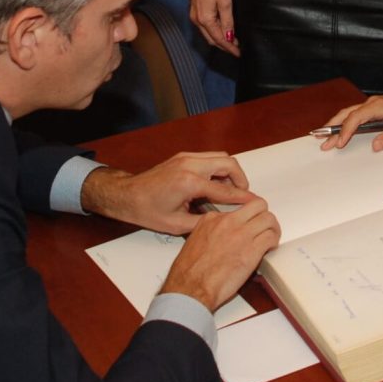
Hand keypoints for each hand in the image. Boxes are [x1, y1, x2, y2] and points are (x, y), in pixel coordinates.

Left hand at [84, 152, 253, 234]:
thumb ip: (203, 222)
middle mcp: (189, 165)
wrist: (127, 195)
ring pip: (220, 157)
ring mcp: (186, 157)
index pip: (224, 190)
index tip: (254, 203)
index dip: (242, 198)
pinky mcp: (183, 156)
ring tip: (229, 191)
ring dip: (230, 172)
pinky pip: (209, 158)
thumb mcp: (177, 224)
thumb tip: (223, 221)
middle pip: (228, 164)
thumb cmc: (147, 210)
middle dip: (241, 179)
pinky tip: (215, 184)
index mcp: (189, 182)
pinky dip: (218, 168)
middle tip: (243, 195)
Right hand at [160, 197, 280, 311]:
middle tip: (265, 226)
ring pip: (268, 219)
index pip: (238, 208)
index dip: (247, 217)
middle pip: (257, 205)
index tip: (249, 224)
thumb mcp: (194, 241)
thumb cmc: (189, 272)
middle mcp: (228, 222)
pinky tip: (269, 248)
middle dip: (263, 214)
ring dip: (272, 228)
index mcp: (212, 218)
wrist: (191, 286)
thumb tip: (222, 238)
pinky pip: (271, 237)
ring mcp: (241, 234)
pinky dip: (274, 242)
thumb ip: (210, 233)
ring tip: (270, 238)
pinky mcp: (252, 250)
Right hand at [188, 0, 238, 54]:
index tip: (238, 53)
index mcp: (205, 19)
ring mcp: (194, 14)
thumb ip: (228, 21)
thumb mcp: (226, 2)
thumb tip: (230, 37)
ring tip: (232, 40)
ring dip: (218, 38)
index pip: (219, 39)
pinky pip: (204, 26)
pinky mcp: (195, 9)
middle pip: (211, 39)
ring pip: (207, 33)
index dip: (229, 47)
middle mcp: (197, 19)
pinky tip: (222, 28)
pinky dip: (213, 30)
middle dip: (224, 45)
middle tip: (236, 48)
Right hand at [317, 91, 382, 150]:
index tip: (339, 142)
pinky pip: (354, 114)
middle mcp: (372, 103)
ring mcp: (371, 105)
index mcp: (379, 106)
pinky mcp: (373, 108)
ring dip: (336, 124)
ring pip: (348, 113)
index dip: (346, 130)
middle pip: (347, 113)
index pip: (356, 117)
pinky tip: (338, 131)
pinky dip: (344, 122)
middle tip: (320, 138)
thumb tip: (374, 146)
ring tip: (323, 137)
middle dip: (332, 126)